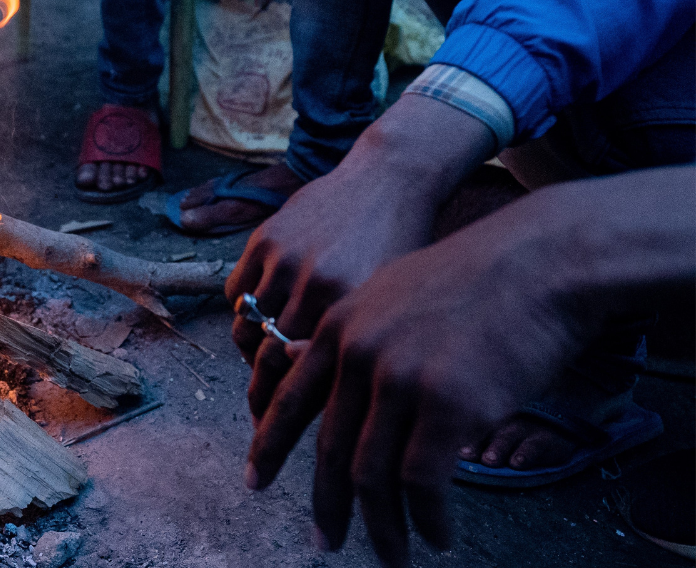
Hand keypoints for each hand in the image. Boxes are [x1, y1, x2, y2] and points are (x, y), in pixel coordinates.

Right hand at [227, 95, 495, 420]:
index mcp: (354, 309)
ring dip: (249, 356)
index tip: (272, 439)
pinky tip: (258, 325)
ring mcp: (285, 259)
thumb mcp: (392, 306)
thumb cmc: (404, 251)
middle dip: (259, 399)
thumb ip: (355, 351)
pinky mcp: (264, 238)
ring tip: (261, 371)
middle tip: (258, 422)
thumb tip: (322, 407)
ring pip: (246, 329)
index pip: (304, 379)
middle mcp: (315, 285)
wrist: (392, 178)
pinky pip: (235, 293)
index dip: (285, 416)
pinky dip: (242, 314)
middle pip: (268, 361)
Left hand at [247, 210, 584, 565]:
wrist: (543, 258)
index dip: (269, 445)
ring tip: (392, 556)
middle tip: (324, 542)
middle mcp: (358, 352)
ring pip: (372, 475)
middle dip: (326, 504)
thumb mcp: (394, 292)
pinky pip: (421, 483)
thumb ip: (360, 338)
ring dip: (380, 527)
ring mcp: (399, 379)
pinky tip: (437, 536)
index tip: (254, 482)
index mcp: (339, 325)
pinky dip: (426, 519)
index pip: (290, 398)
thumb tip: (341, 384)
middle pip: (328, 448)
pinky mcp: (446, 404)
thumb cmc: (480, 276)